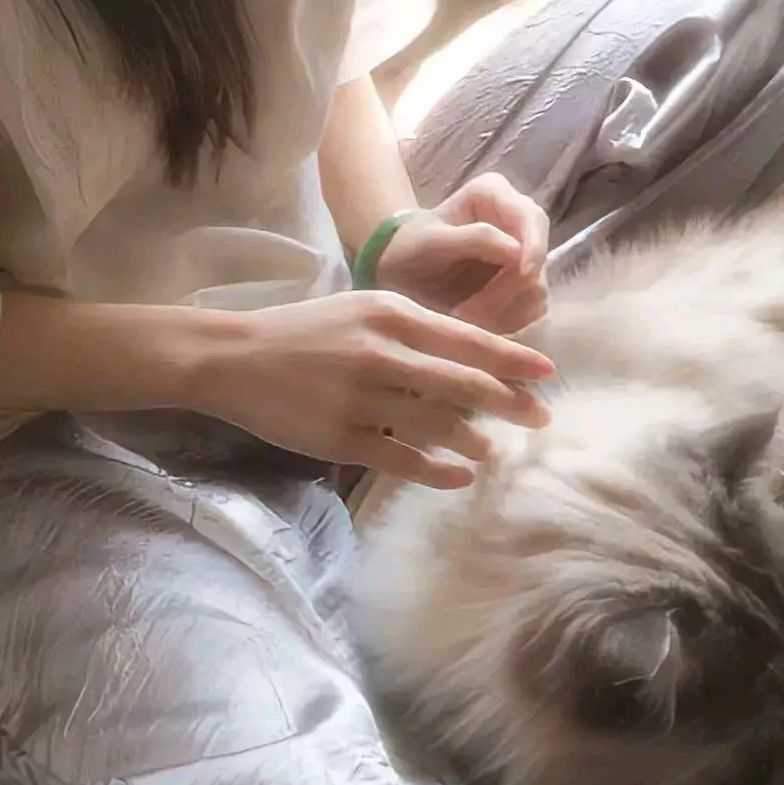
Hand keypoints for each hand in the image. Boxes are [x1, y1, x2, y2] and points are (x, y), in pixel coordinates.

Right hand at [191, 289, 554, 489]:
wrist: (235, 356)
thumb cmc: (308, 330)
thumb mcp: (365, 309)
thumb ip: (414, 329)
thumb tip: (470, 355)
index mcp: (392, 314)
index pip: (468, 339)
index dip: (513, 359)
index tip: (548, 372)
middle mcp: (383, 353)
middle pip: (464, 383)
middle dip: (511, 402)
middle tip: (542, 417)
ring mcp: (362, 398)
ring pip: (438, 424)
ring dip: (476, 439)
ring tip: (498, 451)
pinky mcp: (341, 437)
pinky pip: (404, 459)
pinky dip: (439, 470)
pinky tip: (460, 475)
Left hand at [375, 174, 550, 332]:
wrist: (401, 272)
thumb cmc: (410, 248)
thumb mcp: (431, 241)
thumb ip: (473, 239)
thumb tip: (517, 252)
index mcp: (494, 194)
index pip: (532, 218)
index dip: (534, 247)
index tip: (522, 274)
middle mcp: (516, 220)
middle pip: (538, 258)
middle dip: (507, 290)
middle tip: (467, 313)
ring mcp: (523, 255)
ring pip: (537, 288)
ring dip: (503, 310)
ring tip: (464, 318)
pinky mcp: (523, 286)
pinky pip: (530, 309)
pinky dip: (506, 321)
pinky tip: (476, 322)